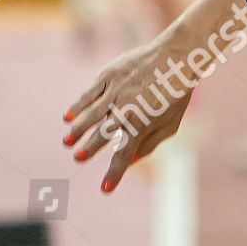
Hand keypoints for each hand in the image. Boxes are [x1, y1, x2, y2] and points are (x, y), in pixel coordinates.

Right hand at [62, 35, 193, 192]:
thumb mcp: (170, 123)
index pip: (124, 154)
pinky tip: (67, 117)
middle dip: (90, 148)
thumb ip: (149, 144)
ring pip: (92, 114)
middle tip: (78, 158)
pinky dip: (78, 105)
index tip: (105, 189)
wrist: (179, 55)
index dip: (114, 173)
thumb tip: (128, 162)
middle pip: (104, 134)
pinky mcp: (110, 74)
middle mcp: (128, 108)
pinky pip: (90, 93)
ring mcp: (117, 90)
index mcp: (143, 123)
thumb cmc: (176, 93)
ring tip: (67, 143)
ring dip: (78, 129)